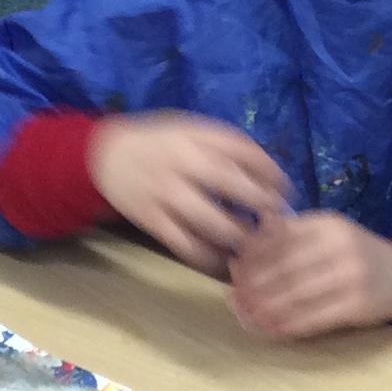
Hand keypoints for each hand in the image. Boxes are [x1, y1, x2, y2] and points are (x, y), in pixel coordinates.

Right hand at [88, 112, 292, 273]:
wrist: (105, 158)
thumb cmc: (159, 142)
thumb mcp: (190, 129)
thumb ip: (224, 145)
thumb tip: (268, 174)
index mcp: (194, 136)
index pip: (242, 151)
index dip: (271, 172)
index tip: (286, 189)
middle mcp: (180, 164)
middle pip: (232, 186)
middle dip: (263, 204)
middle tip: (278, 219)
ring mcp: (165, 195)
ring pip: (212, 223)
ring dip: (240, 237)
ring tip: (254, 242)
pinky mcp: (154, 222)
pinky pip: (187, 246)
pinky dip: (210, 258)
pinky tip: (225, 261)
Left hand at [228, 213, 391, 340]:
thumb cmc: (355, 255)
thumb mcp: (326, 234)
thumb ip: (288, 238)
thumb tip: (238, 255)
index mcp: (327, 223)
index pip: (279, 238)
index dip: (252, 258)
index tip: (233, 273)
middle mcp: (341, 245)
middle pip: (285, 268)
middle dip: (254, 287)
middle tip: (234, 300)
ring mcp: (352, 275)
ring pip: (297, 295)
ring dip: (267, 310)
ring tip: (247, 318)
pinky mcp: (359, 304)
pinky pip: (315, 317)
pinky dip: (290, 325)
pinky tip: (273, 329)